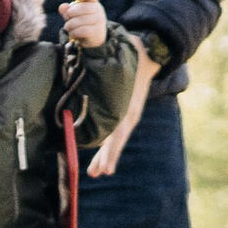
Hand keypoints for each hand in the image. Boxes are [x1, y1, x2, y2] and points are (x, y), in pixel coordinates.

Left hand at [60, 0, 107, 48]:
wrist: (93, 37)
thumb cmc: (82, 22)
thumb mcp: (74, 14)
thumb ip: (67, 9)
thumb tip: (62, 7)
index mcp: (93, 2)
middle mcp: (98, 10)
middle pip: (84, 8)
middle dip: (70, 13)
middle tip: (65, 17)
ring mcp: (99, 21)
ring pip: (82, 20)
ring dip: (70, 24)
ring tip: (67, 27)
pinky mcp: (97, 32)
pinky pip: (83, 30)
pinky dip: (74, 32)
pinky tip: (72, 33)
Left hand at [87, 55, 159, 177]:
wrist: (149, 53)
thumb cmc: (129, 57)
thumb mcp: (118, 63)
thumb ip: (99, 66)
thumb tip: (78, 55)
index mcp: (128, 107)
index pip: (118, 134)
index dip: (110, 152)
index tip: (105, 169)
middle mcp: (129, 113)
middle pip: (117, 141)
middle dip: (106, 157)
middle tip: (96, 173)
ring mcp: (129, 114)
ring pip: (117, 139)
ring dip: (106, 155)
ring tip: (97, 172)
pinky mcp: (128, 112)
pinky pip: (117, 132)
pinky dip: (110, 145)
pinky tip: (101, 156)